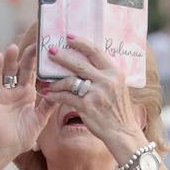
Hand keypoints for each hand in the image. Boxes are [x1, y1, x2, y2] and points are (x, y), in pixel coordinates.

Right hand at [0, 43, 56, 165]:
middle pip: (23, 69)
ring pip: (9, 71)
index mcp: (29, 94)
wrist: (5, 149)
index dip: (41, 63)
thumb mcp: (40, 120)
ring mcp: (5, 92)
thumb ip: (49, 106)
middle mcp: (17, 90)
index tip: (48, 49)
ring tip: (15, 46)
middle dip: (29, 56)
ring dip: (12, 59)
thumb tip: (62, 92)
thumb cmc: (22, 137)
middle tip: (36, 42)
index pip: (36, 74)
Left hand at [45, 36, 146, 156]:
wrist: (122, 132)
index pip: (96, 51)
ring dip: (56, 82)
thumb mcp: (118, 87)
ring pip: (70, 81)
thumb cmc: (118, 110)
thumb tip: (89, 62)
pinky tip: (48, 95)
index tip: (69, 37)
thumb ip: (105, 75)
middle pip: (79, 63)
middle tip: (50, 51)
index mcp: (115, 72)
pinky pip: (66, 97)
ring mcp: (96, 93)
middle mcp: (106, 81)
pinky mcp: (87, 106)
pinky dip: (55, 95)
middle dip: (62, 56)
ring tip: (46, 83)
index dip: (81, 42)